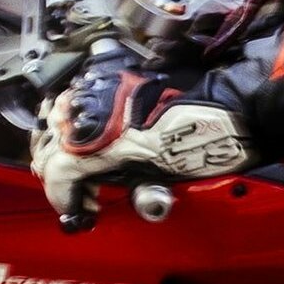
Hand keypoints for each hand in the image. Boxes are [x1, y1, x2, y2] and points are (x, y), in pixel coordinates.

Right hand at [36, 49, 250, 227]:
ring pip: (57, 118)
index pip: (55, 172)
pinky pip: (78, 99)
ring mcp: (97, 88)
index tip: (76, 208)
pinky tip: (96, 135)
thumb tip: (91, 189)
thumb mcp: (152, 177)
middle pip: (48, 144)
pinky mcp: (112, 74)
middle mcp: (88, 110)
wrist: (235, 104)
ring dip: (63, 143)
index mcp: (95, 143)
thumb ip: (113, 180)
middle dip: (59, 172)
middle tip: (82, 192)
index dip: (63, 197)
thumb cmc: (204, 144)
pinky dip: (77, 120)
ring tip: (87, 163)